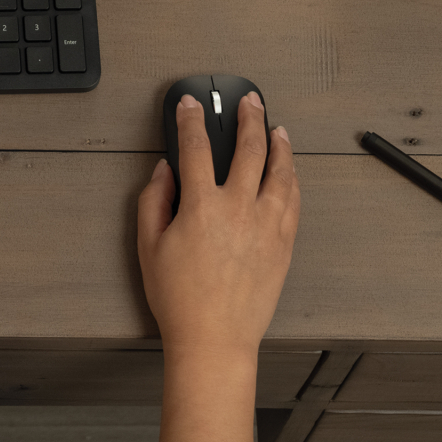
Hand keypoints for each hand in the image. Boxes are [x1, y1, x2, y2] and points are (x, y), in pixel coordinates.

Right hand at [138, 93, 299, 355]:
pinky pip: (293, 202)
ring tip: (277, 128)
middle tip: (250, 101)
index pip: (195, 147)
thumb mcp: (148, 246)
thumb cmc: (179, 299)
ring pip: (280, 173)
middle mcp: (238, 209)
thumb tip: (165, 170)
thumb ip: (153, 200)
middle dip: (249, 118)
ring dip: (279, 145)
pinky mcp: (283, 245)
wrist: (215, 340)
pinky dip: (292, 180)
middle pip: (249, 149)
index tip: (191, 103)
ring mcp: (266, 226)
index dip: (191, 119)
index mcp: (201, 206)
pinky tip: (289, 171)